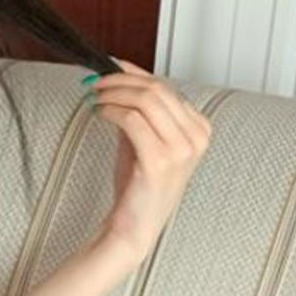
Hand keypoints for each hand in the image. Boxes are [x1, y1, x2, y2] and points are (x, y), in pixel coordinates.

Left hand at [92, 64, 211, 267]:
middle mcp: (196, 139)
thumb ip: (140, 107)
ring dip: (114, 92)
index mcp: (200, 130)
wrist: (134, 227)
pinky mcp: (159, 161)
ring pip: (145, 100)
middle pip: (156, 89)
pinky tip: (99, 113)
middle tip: (96, 82)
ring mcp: (181, 151)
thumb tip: (118, 72)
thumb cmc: (139, 184)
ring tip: (95, 96)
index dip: (134, 72)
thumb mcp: (146, 138)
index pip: (166, 87)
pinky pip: (132, 119)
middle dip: (121, 80)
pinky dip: (111, 110)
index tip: (111, 68)